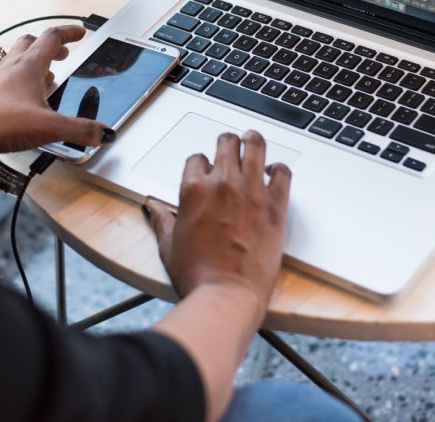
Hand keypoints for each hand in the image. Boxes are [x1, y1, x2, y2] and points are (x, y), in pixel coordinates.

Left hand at [0, 24, 110, 156]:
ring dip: (32, 61)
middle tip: (62, 53)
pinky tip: (20, 97)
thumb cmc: (0, 123)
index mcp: (29, 66)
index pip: (52, 37)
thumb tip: (103, 132)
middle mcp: (10, 67)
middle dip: (49, 45)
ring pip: (14, 58)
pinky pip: (2, 77)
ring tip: (44, 76)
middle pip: (31, 42)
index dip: (69, 32)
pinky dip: (16, 80)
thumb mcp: (50, 127)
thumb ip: (80, 130)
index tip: (79, 32)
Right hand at [146, 131, 290, 311]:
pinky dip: (279, 168)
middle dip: (227, 143)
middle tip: (230, 146)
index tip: (206, 172)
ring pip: (255, 146)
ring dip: (253, 141)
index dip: (201, 164)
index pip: (197, 158)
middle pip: (226, 143)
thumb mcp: (168, 245)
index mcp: (193, 189)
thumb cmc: (197, 274)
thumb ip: (161, 220)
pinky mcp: (276, 205)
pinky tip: (275, 172)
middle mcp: (222, 183)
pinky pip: (283, 172)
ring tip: (253, 140)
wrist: (227, 294)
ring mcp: (251, 191)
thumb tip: (151, 207)